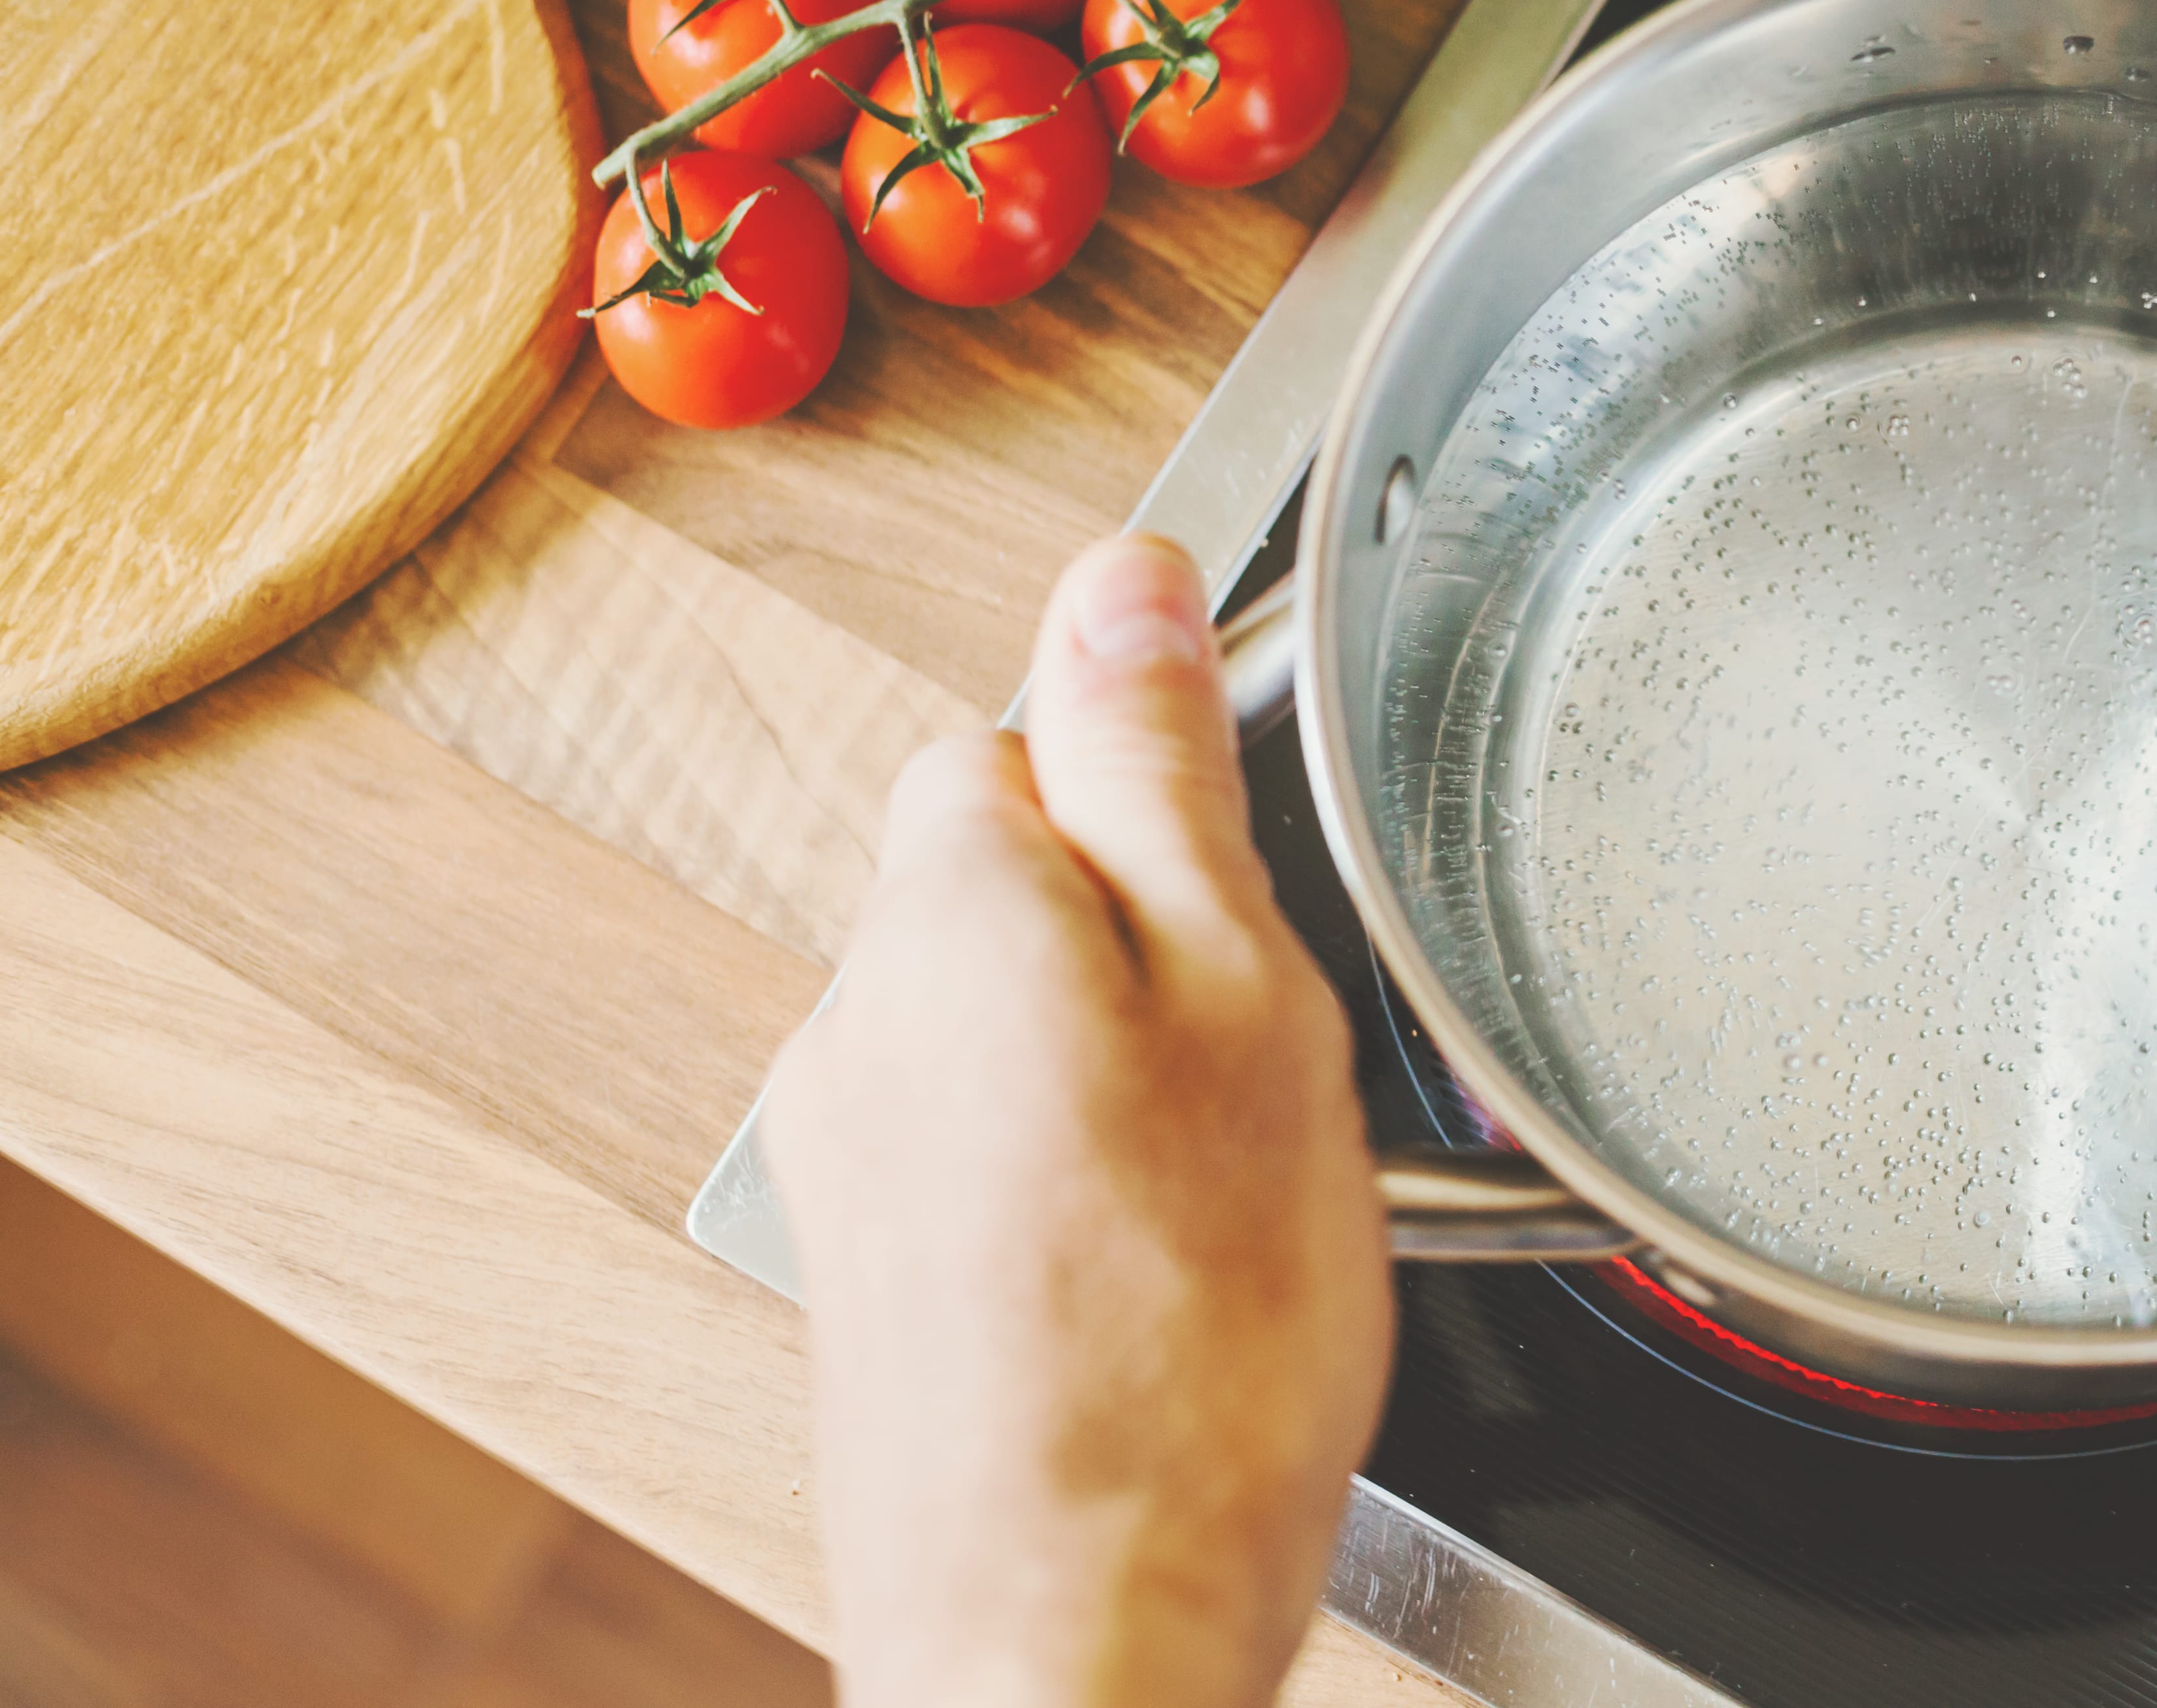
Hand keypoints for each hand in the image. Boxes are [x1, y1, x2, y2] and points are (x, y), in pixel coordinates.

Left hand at [765, 536, 1391, 1707]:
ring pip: (1017, 1009)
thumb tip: (1116, 574)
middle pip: (1022, 865)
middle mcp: (859, 1010)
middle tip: (1282, 1050)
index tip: (1265, 866)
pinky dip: (1086, 1168)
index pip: (1036, 714)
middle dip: (1154, 923)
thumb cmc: (1188, 1340)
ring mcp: (853, 1148)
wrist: (1076, 1632)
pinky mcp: (876, 1268)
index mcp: (950, 900)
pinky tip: (1181, 1267)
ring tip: (1244, 1179)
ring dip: (1126, 1053)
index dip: (1171, 774)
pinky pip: (997, 1138)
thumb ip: (1158, 767)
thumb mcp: (1239, 990)